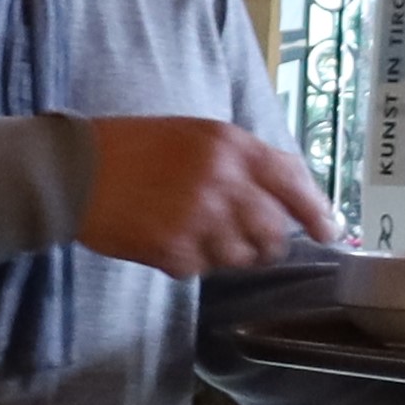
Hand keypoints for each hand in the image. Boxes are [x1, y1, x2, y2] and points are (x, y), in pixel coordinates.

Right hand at [77, 117, 340, 275]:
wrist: (75, 170)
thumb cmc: (135, 148)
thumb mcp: (198, 135)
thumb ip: (244, 159)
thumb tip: (289, 193)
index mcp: (232, 147)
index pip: (294, 183)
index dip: (317, 212)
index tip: (328, 232)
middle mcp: (223, 182)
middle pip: (272, 233)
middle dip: (264, 243)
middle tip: (244, 240)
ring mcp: (199, 219)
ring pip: (240, 257)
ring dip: (226, 254)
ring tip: (196, 235)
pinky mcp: (173, 249)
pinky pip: (201, 269)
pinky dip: (189, 261)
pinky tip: (166, 238)